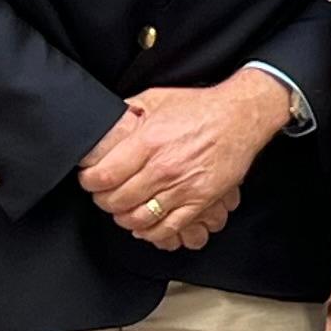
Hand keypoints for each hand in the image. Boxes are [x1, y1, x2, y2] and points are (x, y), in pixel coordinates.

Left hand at [76, 73, 291, 251]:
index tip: (89, 180)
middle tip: (104, 196)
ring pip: (139, 218)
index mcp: (148, 142)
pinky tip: (146, 225)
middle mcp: (164, 168)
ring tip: (123, 210)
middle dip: (104, 201)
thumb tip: (105, 122)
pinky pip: (169, 227)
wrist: (241, 117)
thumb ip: (127, 111)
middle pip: (118, 200)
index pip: (104, 176)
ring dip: (125, 218)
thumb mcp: (156, 98)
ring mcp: (183, 187)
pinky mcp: (200, 200)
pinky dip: (152, 232)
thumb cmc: (201, 107)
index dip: (89, 182)